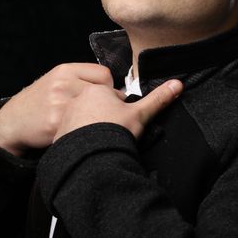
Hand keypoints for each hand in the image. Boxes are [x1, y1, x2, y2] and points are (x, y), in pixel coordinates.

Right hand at [0, 63, 113, 155]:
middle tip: (102, 115)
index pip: (104, 73)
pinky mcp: (55, 122)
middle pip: (104, 92)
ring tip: (91, 125)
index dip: (110, 88)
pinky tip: (78, 133)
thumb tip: (115, 90)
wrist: (12, 122)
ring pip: (96, 110)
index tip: (107, 99)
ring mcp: (59, 102)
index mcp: (65, 70)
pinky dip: (85, 132)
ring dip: (99, 120)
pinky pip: (82, 126)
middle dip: (107, 106)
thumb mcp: (56, 81)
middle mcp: (62, 83)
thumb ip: (80, 80)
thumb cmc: (39, 103)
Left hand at [53, 79, 182, 142]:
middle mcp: (78, 98)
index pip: (113, 97)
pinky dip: (81, 141)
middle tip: (112, 134)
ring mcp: (66, 115)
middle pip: (97, 107)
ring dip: (92, 129)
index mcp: (97, 89)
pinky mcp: (58, 132)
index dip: (121, 112)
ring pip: (84, 120)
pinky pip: (72, 134)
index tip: (123, 124)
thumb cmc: (115, 129)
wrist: (91, 154)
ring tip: (101, 143)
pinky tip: (89, 149)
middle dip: (104, 119)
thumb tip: (178, 84)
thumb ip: (158, 99)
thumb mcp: (140, 114)